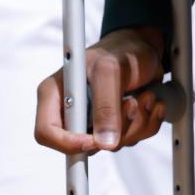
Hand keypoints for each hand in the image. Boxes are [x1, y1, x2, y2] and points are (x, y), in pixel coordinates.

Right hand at [35, 26, 166, 156]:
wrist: (142, 49)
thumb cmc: (119, 50)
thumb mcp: (109, 70)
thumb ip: (105, 104)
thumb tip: (104, 142)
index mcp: (56, 93)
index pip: (46, 131)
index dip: (68, 142)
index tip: (94, 139)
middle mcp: (72, 110)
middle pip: (84, 145)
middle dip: (115, 129)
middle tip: (131, 103)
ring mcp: (93, 121)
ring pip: (111, 145)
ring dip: (135, 123)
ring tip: (143, 95)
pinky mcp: (113, 126)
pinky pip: (131, 141)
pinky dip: (146, 123)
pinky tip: (148, 101)